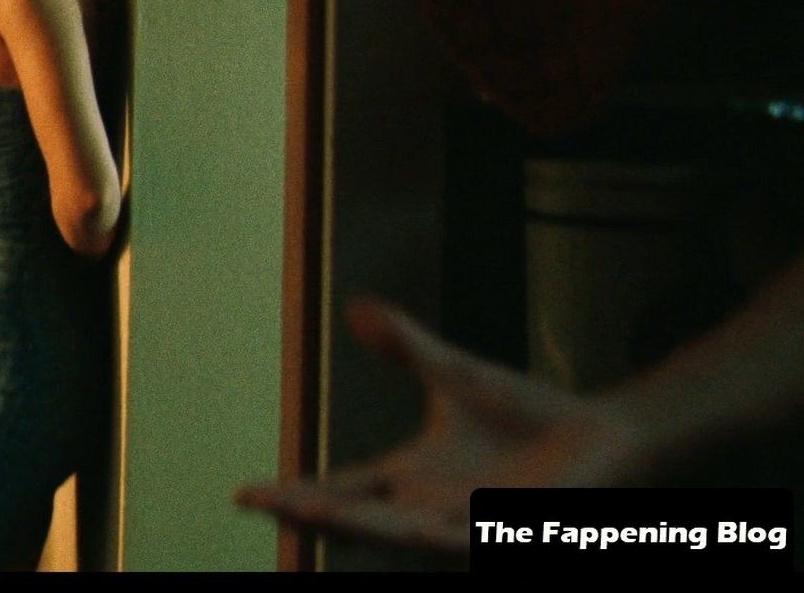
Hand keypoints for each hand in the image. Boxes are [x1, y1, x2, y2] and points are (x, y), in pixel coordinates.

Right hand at [235, 298, 644, 554]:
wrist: (603, 440)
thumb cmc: (528, 416)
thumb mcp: (455, 375)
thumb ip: (406, 347)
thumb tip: (357, 307)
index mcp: (407, 481)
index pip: (338, 489)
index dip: (291, 494)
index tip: (243, 494)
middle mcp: (427, 514)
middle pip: (355, 518)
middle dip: (310, 512)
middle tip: (266, 504)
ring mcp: (467, 529)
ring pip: (402, 536)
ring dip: (361, 527)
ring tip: (313, 512)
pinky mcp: (507, 534)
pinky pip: (469, 539)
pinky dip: (442, 535)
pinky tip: (423, 525)